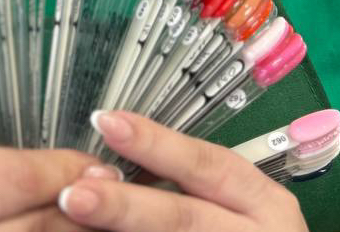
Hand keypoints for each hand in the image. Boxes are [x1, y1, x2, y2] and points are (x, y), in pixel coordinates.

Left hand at [57, 111, 307, 231]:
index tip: (106, 122)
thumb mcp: (235, 206)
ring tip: (76, 216)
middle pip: (183, 217)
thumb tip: (113, 166)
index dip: (154, 143)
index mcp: (262, 202)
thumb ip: (186, 187)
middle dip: (125, 205)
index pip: (205, 163)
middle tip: (76, 194)